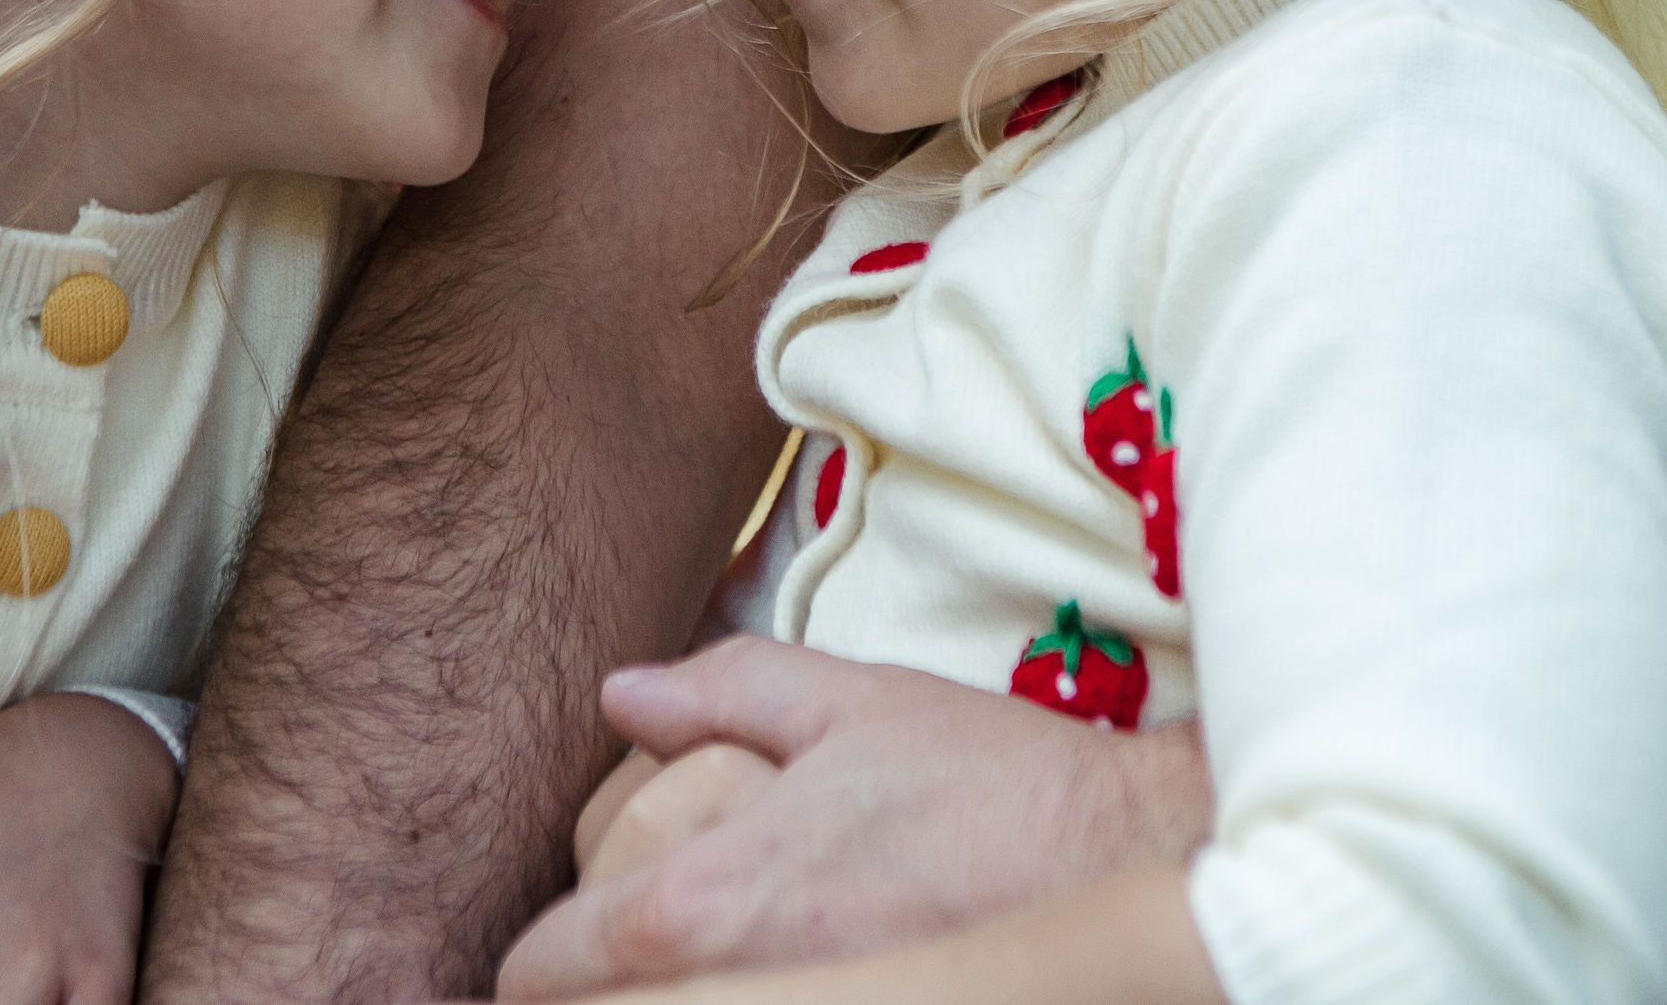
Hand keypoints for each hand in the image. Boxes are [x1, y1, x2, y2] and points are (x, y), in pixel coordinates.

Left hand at [492, 638, 1211, 998]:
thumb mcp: (847, 701)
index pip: (547, 973)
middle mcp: (742, 991)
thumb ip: (720, 691)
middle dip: (596, 996)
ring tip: (699, 967)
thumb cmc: (987, 778)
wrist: (1132, 862)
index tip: (557, 947)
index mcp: (711, 901)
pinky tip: (770, 978)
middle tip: (627, 959)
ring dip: (662, 1003)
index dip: (534, 962)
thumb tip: (621, 696)